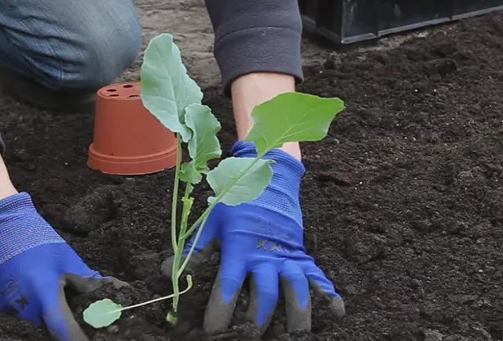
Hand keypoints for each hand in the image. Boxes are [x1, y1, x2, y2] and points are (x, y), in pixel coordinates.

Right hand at [0, 192, 124, 340]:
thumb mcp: (67, 259)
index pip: (64, 329)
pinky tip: (36, 297)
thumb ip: (89, 281)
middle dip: (64, 324)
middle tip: (75, 315)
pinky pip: (20, 316)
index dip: (78, 337)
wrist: (2, 226)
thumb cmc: (38, 240)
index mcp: (44, 293)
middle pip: (49, 329)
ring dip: (46, 317)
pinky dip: (31, 310)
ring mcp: (7, 307)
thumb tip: (116, 291)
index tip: (91, 338)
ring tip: (56, 301)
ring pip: (35, 323)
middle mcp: (24, 306)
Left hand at [164, 140, 345, 334]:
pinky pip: (318, 276)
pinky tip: (335, 313)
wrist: (269, 177)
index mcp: (240, 247)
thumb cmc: (236, 202)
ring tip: (296, 337)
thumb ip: (195, 250)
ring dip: (296, 315)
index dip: (220, 310)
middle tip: (249, 338)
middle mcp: (266, 254)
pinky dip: (328, 294)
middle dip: (257, 320)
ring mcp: (288, 255)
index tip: (213, 332)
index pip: (229, 284)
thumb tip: (167, 271)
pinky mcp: (303, 255)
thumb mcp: (212, 222)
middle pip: (265, 294)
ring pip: (296, 289)